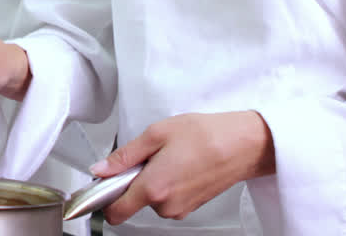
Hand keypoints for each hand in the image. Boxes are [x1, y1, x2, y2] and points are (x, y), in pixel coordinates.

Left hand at [93, 111, 275, 224]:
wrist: (244, 144)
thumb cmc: (206, 135)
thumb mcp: (156, 134)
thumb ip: (124, 156)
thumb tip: (101, 169)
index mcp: (154, 188)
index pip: (115, 210)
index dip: (103, 198)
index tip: (101, 185)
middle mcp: (166, 205)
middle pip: (133, 200)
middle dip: (133, 180)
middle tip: (149, 155)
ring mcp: (181, 208)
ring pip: (151, 199)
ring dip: (152, 180)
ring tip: (171, 156)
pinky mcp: (192, 207)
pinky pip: (167, 198)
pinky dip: (167, 183)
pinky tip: (181, 164)